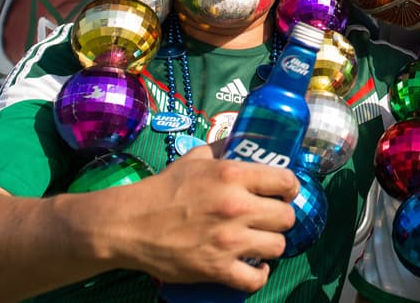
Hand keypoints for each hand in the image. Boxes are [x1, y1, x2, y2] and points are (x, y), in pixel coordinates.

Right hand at [112, 143, 299, 290]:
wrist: (129, 225)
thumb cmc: (163, 189)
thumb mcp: (196, 158)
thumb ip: (223, 148)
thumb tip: (245, 139)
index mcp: (233, 175)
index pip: (286, 181)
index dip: (290, 188)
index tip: (283, 193)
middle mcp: (236, 206)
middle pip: (287, 217)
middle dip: (281, 217)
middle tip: (268, 218)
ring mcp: (228, 240)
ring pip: (278, 247)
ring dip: (271, 244)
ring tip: (260, 241)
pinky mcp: (217, 269)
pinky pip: (255, 279)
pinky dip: (259, 275)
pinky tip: (255, 266)